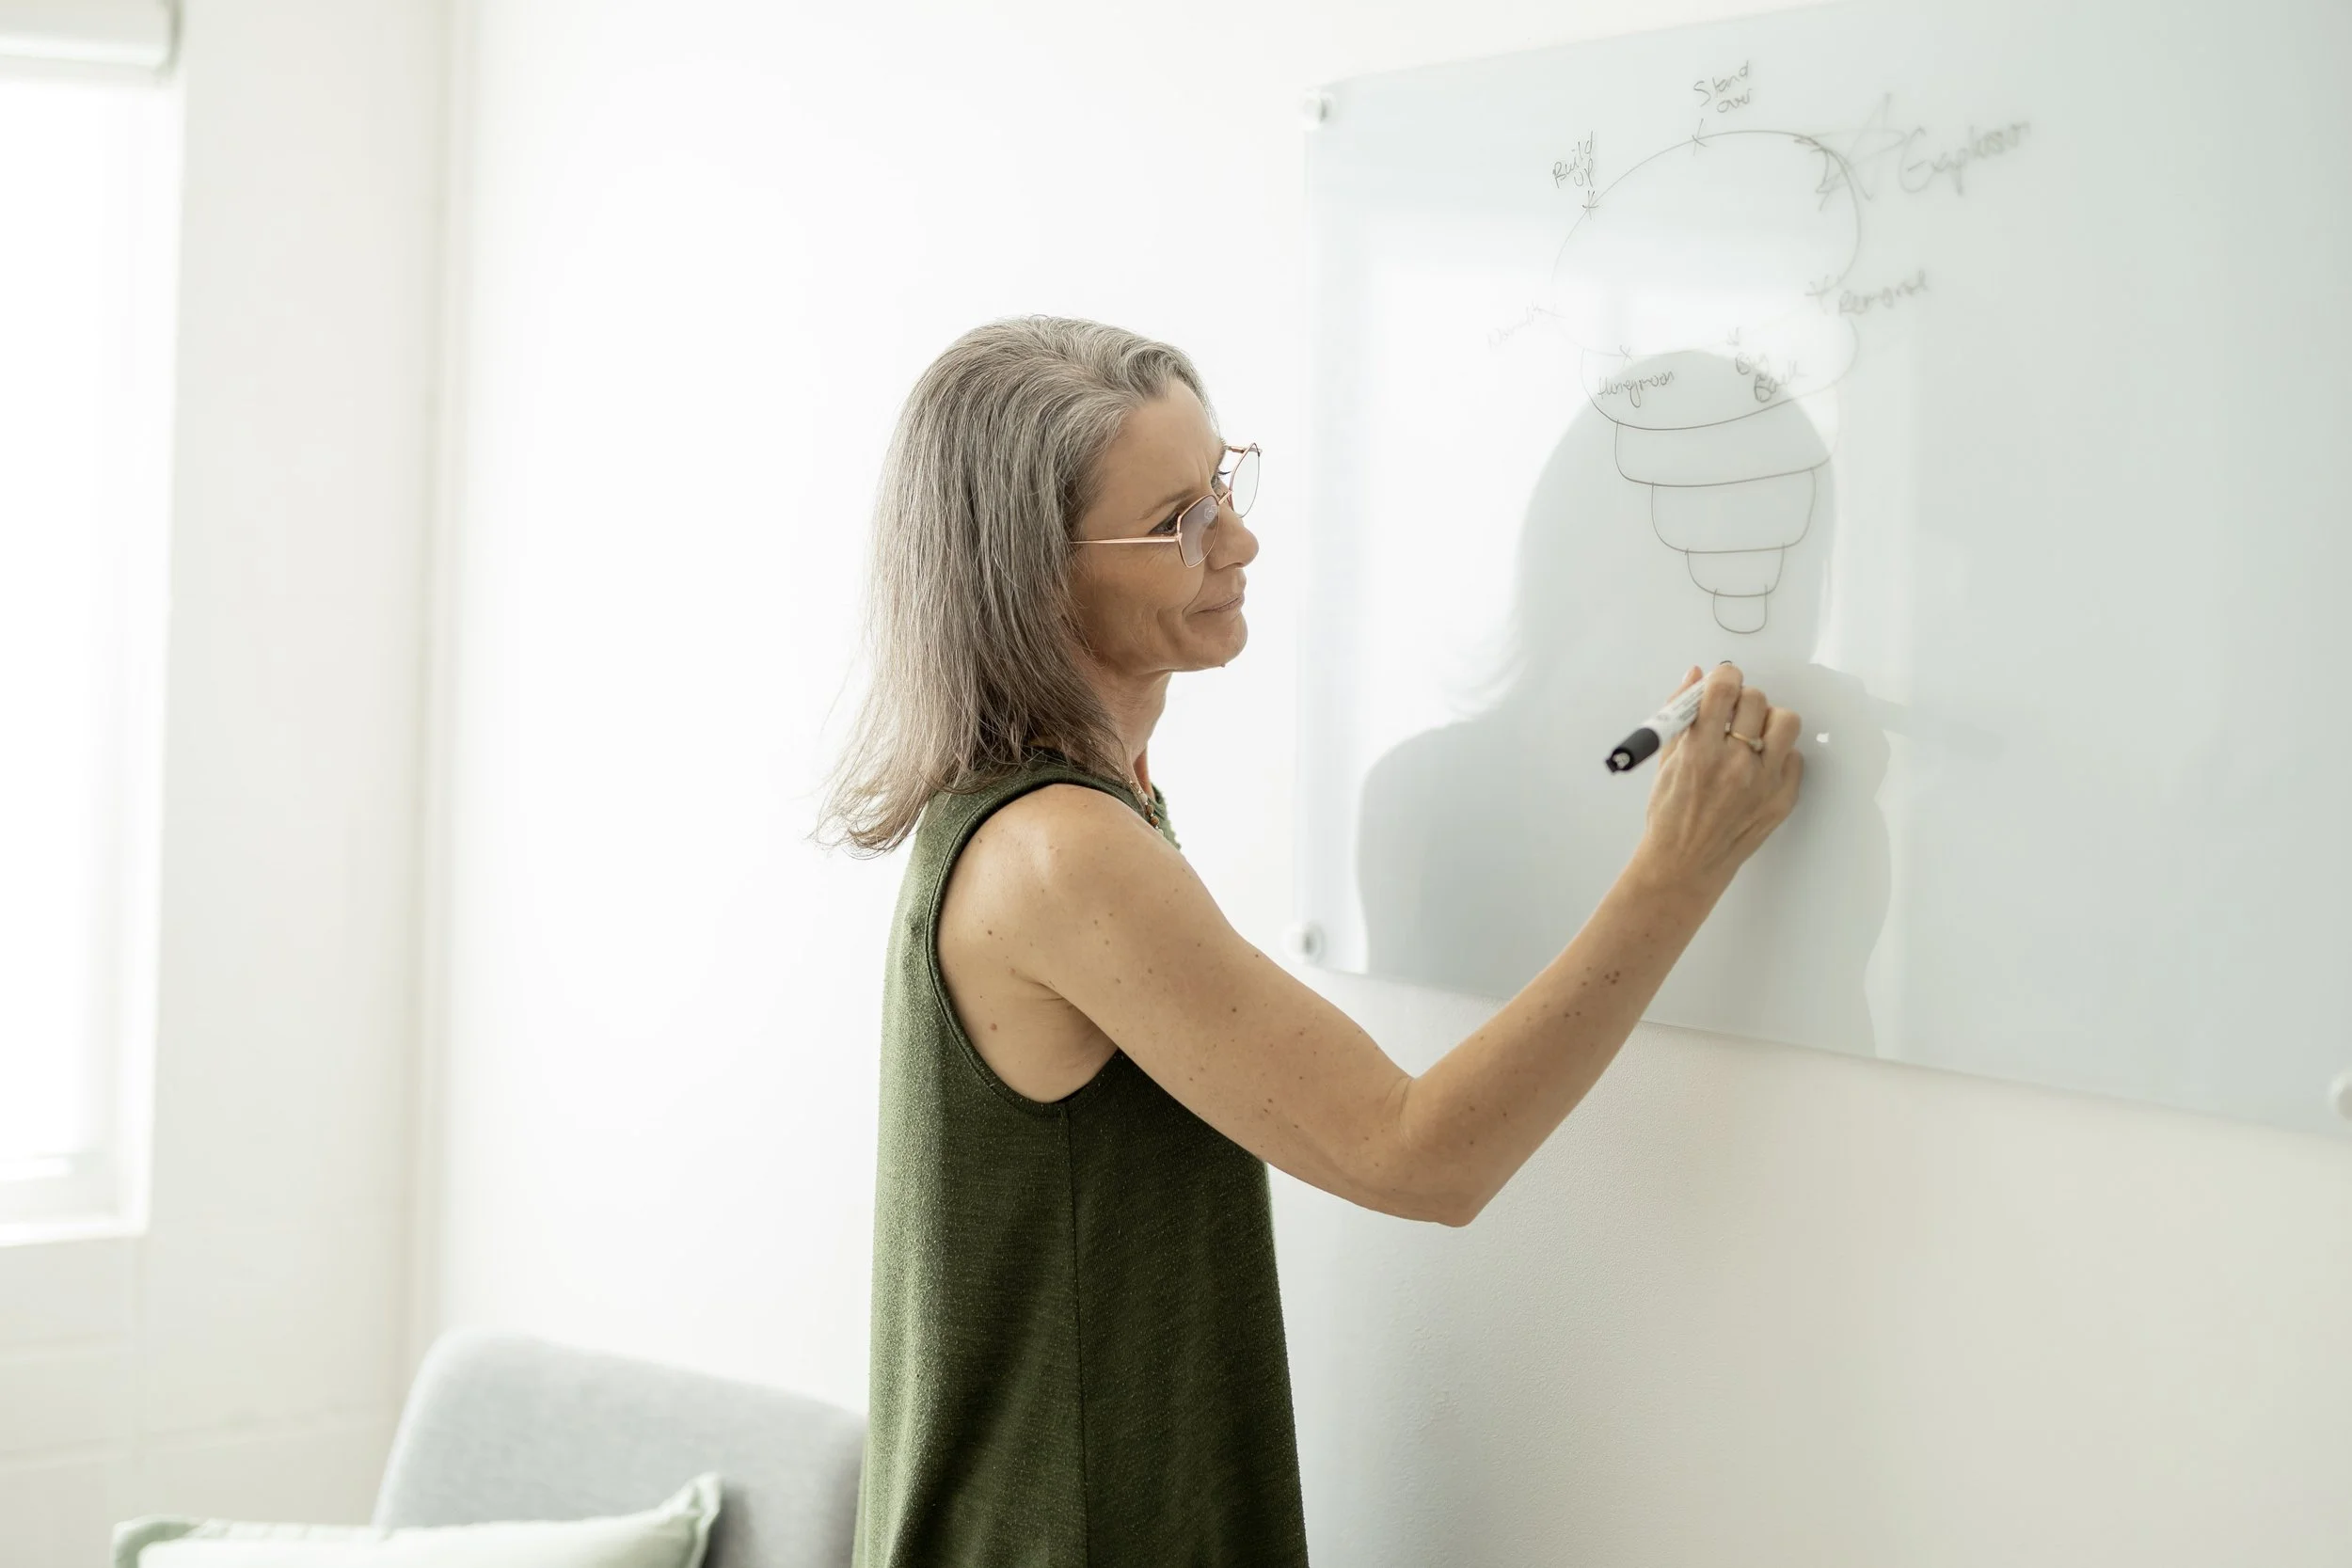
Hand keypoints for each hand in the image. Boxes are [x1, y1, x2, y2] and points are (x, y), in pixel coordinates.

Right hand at [1632, 662, 1802, 892]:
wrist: (1685, 864)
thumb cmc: (1670, 816)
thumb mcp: (1664, 761)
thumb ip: (1680, 716)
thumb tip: (1694, 677)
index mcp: (1700, 752)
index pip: (1723, 690)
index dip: (1724, 676)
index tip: (1723, 678)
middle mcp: (1735, 764)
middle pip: (1756, 700)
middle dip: (1742, 699)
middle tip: (1733, 711)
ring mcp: (1764, 782)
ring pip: (1786, 722)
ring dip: (1768, 720)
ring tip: (1753, 734)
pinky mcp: (1782, 799)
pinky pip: (1795, 757)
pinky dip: (1779, 754)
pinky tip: (1760, 764)